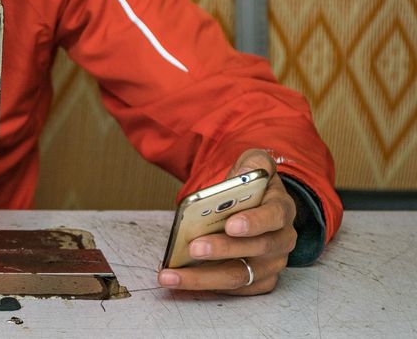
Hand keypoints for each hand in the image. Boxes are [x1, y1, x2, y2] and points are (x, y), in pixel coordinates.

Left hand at [158, 149, 296, 295]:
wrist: (260, 205)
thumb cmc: (253, 187)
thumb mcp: (255, 165)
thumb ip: (254, 163)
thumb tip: (247, 172)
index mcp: (281, 210)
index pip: (273, 217)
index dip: (253, 222)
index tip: (230, 224)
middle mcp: (281, 241)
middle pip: (255, 250)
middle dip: (222, 250)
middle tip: (193, 247)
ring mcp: (270, 265)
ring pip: (239, 276)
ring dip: (203, 278)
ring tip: (171, 275)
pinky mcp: (258, 281)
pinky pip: (233, 290)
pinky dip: (206, 287)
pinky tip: (180, 281)